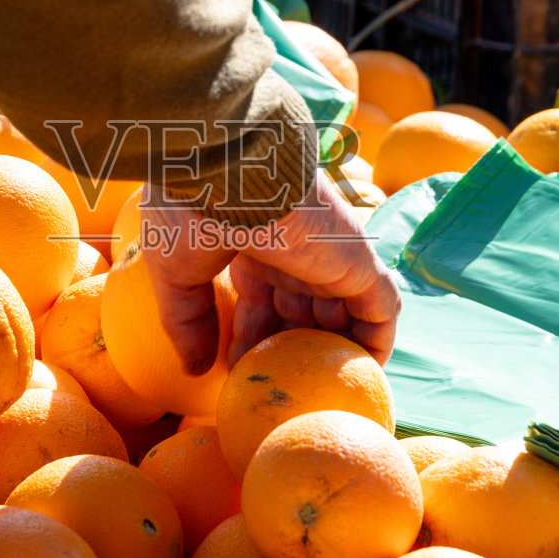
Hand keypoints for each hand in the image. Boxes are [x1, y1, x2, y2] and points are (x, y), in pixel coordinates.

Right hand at [137, 175, 399, 374]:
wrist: (228, 167)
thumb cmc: (192, 208)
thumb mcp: (177, 271)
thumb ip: (187, 319)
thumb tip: (193, 370)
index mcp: (252, 243)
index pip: (261, 300)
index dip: (251, 338)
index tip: (237, 373)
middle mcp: (294, 248)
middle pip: (301, 310)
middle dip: (289, 348)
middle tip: (275, 386)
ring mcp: (328, 254)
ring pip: (342, 312)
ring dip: (331, 350)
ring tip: (319, 391)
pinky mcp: (359, 262)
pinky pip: (381, 311)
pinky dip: (376, 343)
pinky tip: (364, 374)